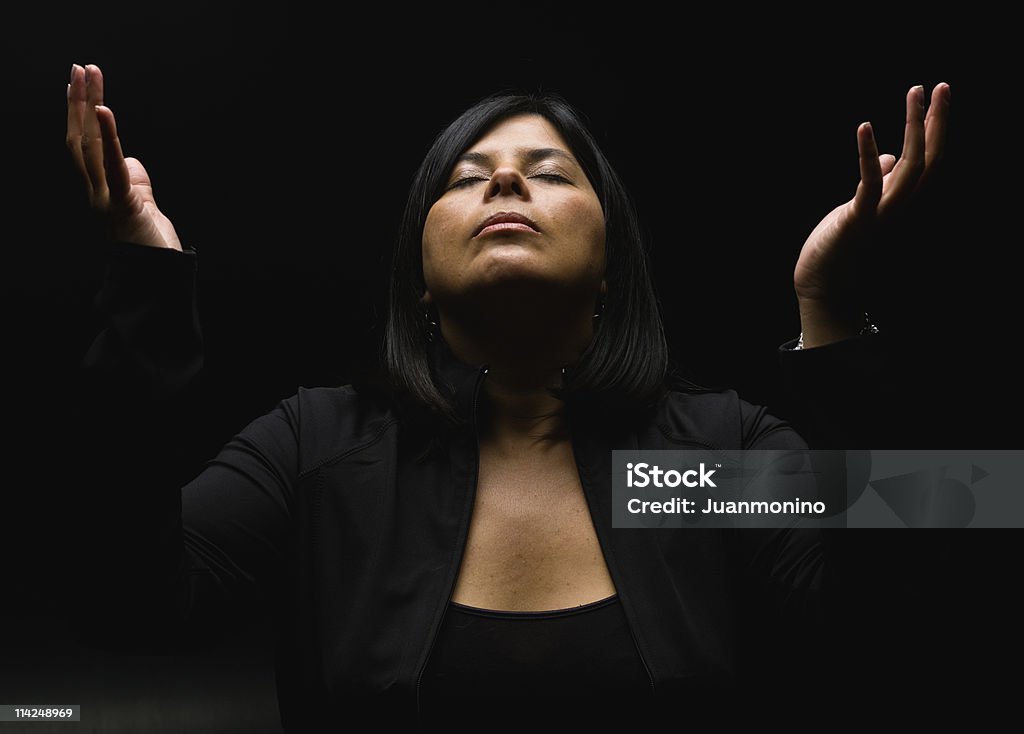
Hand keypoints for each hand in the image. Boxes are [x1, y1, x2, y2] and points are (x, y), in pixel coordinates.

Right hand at [66, 63, 182, 250]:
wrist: (157, 280)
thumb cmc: (151, 248)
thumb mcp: (144, 207)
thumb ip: (135, 182)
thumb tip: (130, 159)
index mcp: (100, 191)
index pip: (85, 145)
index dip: (80, 113)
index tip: (82, 84)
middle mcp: (96, 192)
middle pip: (80, 138)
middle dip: (79, 101)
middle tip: (79, 68)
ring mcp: (105, 199)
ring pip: (88, 145)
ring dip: (87, 106)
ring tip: (87, 75)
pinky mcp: (123, 204)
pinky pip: (112, 165)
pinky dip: (108, 135)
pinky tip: (104, 109)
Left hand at [793, 83, 949, 347]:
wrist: (824, 282)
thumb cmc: (841, 245)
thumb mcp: (864, 206)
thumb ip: (881, 182)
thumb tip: (890, 158)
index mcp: (901, 202)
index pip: (928, 161)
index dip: (934, 128)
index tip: (936, 96)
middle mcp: (900, 208)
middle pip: (929, 159)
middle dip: (936, 121)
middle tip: (938, 86)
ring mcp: (882, 214)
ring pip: (911, 166)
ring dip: (914, 126)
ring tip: (915, 92)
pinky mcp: (858, 220)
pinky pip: (869, 183)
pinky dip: (868, 154)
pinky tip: (865, 127)